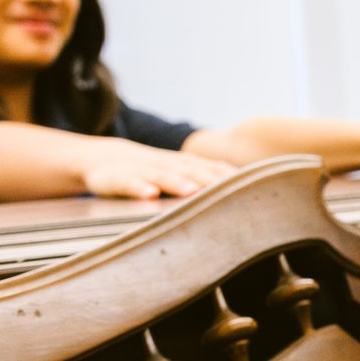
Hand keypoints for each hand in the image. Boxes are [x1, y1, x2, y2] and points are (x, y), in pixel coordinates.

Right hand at [79, 140, 234, 199]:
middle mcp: (165, 165)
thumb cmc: (149, 174)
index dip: (232, 178)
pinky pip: (126, 182)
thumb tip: (247, 200)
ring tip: (191, 191)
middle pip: (192, 171)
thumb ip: (206, 184)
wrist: (101, 160)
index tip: (257, 188)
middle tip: (231, 191)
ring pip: (161, 175)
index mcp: (183, 166)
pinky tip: (148, 194)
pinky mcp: (114, 178)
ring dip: (177, 182)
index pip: (212, 170)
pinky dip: (137, 187)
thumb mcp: (178, 177)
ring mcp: (140, 170)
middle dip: (211, 180)